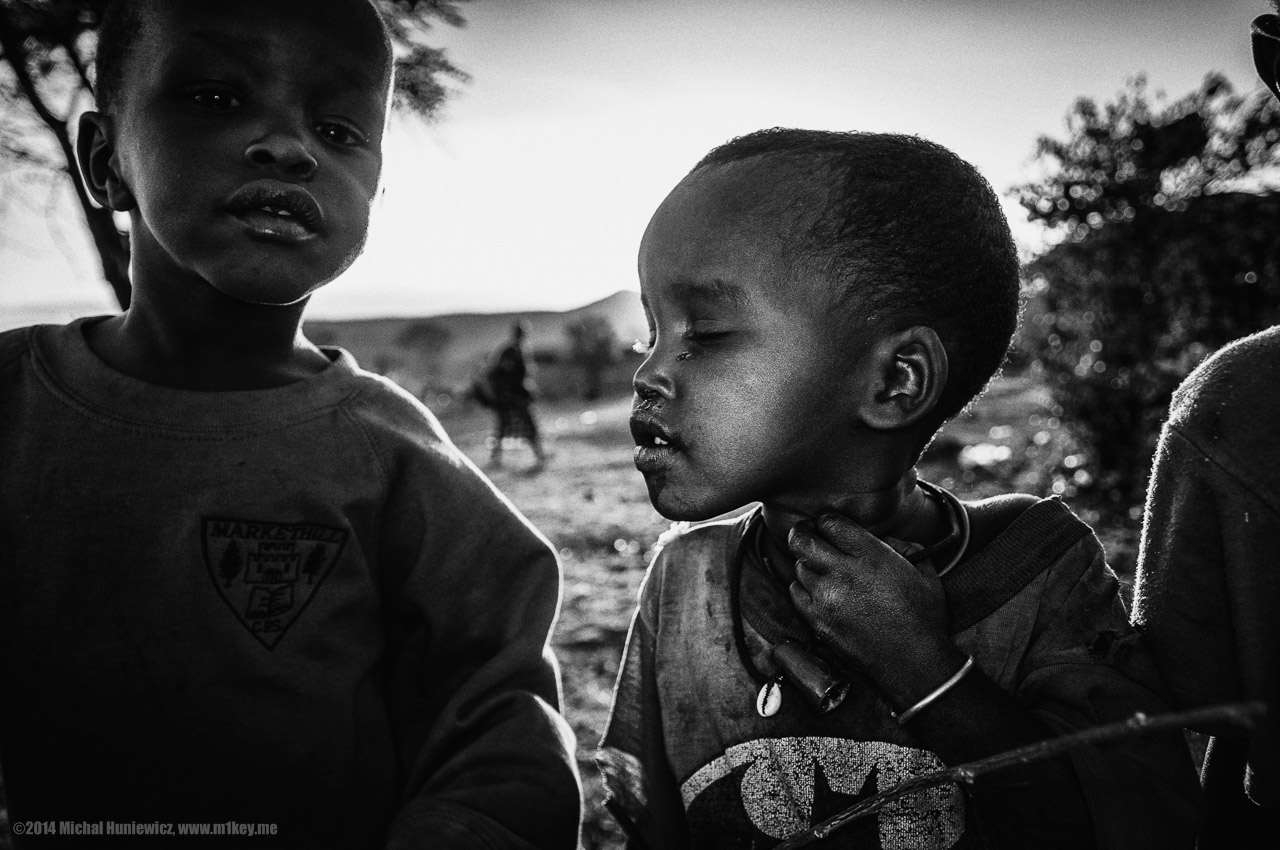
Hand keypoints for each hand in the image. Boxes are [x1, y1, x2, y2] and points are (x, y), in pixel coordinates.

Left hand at [788, 514, 953, 693]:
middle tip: (806, 535)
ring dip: (807, 563)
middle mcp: (844, 573)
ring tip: (819, 568)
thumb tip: (883, 539)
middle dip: (802, 534)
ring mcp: (827, 598)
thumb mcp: (924, 572)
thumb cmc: (923, 616)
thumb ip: (903, 547)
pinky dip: (802, 587)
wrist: (913, 662)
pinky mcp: (818, 621)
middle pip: (802, 540)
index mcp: (871, 556)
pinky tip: (816, 589)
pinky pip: (796, 593)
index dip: (826, 520)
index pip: (829, 522)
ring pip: (798, 567)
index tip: (828, 525)